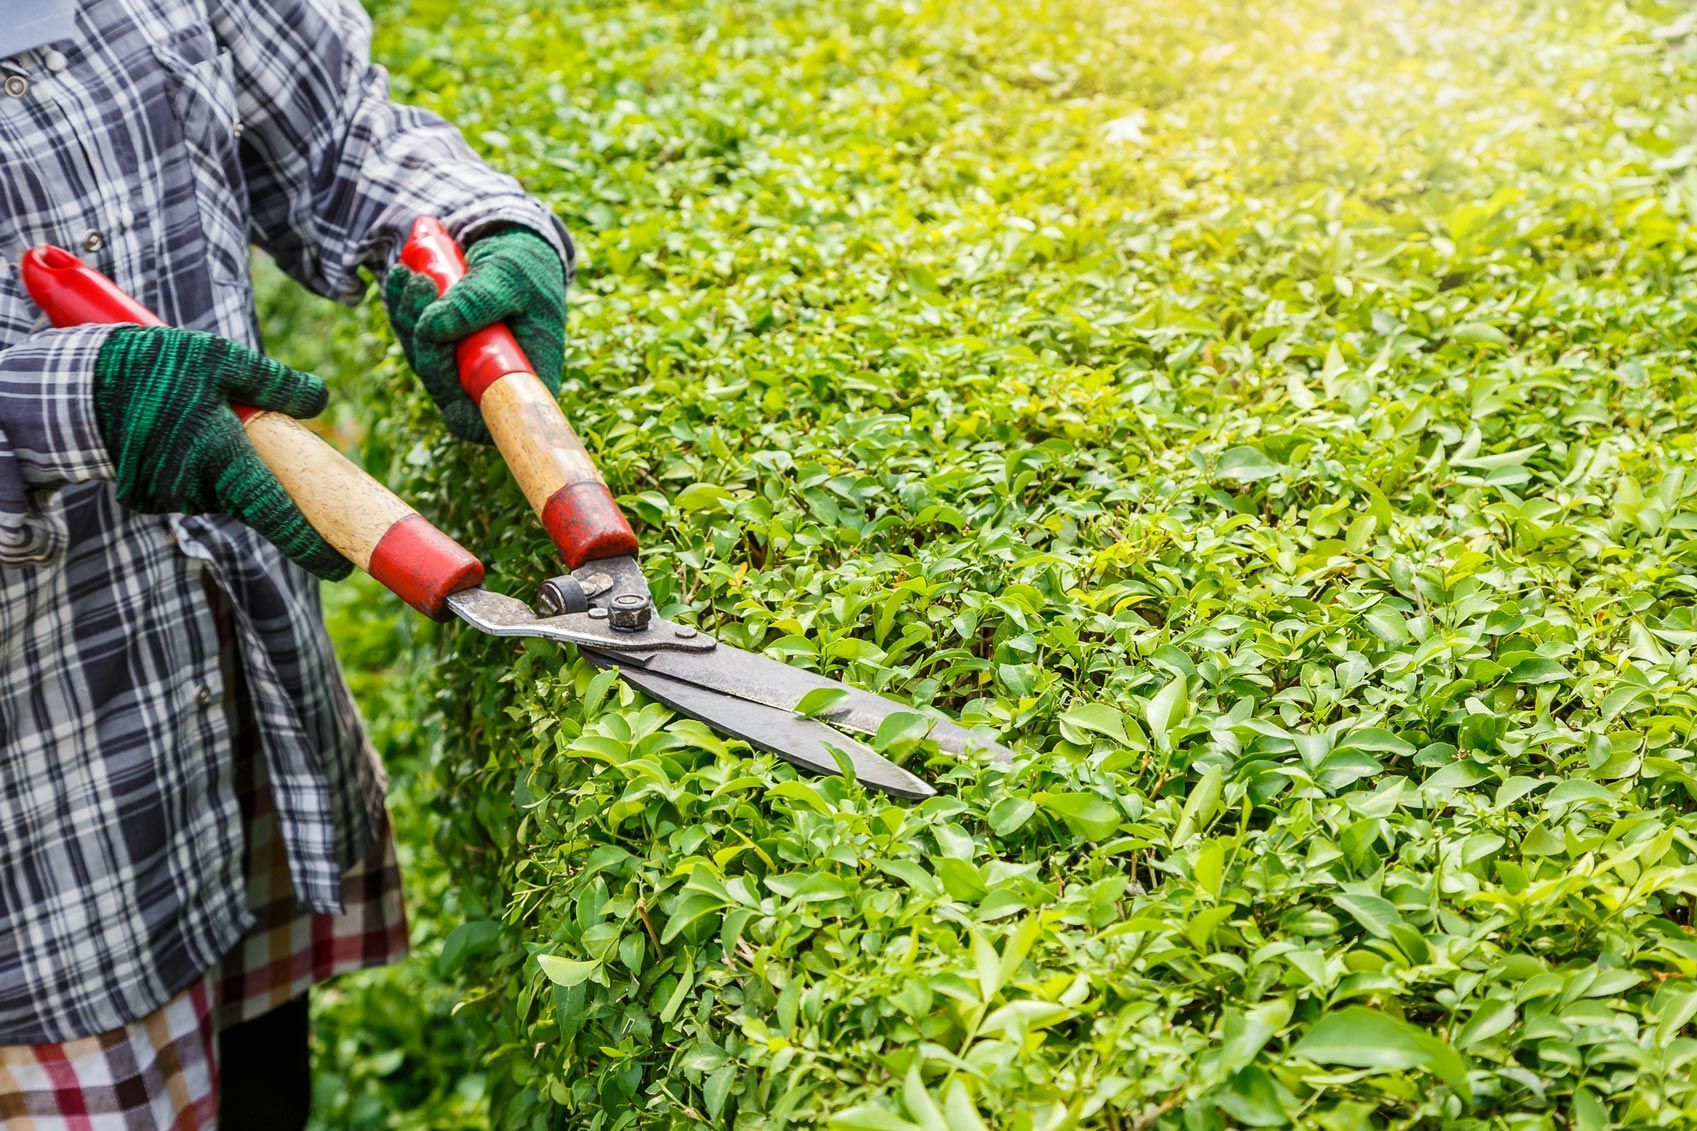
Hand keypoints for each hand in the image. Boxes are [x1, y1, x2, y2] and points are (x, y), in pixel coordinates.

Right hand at [93, 326, 351, 579]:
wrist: (76, 384)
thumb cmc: (156, 367)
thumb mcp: (221, 360)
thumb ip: (275, 384)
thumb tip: (320, 400)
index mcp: (222, 457)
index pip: (277, 515)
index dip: (312, 546)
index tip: (342, 568)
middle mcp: (196, 488)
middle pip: (254, 501)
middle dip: (268, 483)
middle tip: (260, 443)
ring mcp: (167, 498)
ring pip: (222, 493)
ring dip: (227, 469)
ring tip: (200, 421)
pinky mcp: (146, 499)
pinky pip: (189, 489)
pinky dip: (196, 469)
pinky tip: (175, 435)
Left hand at [382, 224, 566, 443]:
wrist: (516, 246)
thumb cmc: (526, 266)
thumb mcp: (509, 277)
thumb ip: (475, 302)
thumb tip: (430, 328)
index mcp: (527, 377)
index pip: (492, 420)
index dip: (464, 412)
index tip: (445, 376)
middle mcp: (494, 380)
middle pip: (447, 389)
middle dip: (426, 344)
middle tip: (422, 288)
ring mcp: (466, 366)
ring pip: (424, 361)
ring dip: (409, 317)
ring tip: (414, 275)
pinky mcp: (444, 347)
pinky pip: (413, 338)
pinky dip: (402, 308)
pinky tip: (401, 276)